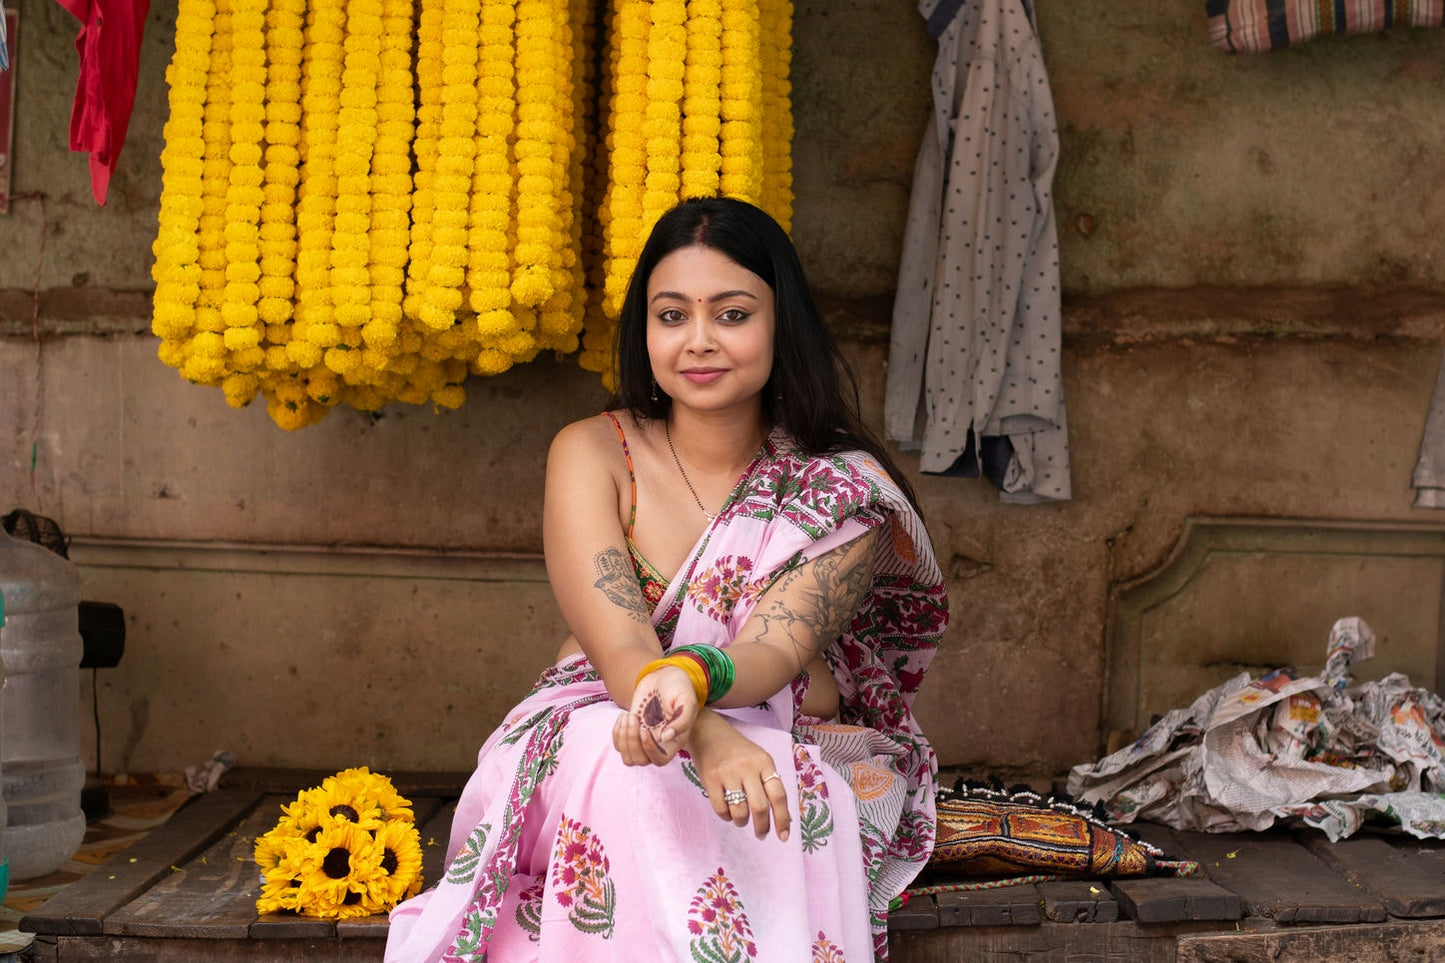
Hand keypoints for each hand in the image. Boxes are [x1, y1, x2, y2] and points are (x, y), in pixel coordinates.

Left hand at [612, 664, 698, 765]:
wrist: (665, 676)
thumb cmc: (680, 687)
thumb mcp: (687, 700)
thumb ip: (682, 720)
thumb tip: (665, 738)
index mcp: (674, 741)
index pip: (660, 760)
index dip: (649, 750)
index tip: (644, 730)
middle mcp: (658, 744)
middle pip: (641, 760)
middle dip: (632, 742)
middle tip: (634, 719)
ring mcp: (644, 738)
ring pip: (628, 757)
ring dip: (623, 739)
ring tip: (628, 716)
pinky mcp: (632, 730)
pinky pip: (619, 744)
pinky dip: (617, 732)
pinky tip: (624, 715)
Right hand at [689, 712, 790, 841]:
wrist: (708, 732)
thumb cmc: (738, 751)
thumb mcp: (759, 760)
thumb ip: (771, 784)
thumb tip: (785, 818)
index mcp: (764, 762)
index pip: (779, 796)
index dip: (783, 819)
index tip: (784, 836)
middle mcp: (748, 768)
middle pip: (759, 807)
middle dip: (762, 827)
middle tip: (761, 834)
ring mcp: (728, 774)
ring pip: (740, 812)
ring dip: (742, 822)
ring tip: (741, 819)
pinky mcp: (710, 780)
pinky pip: (721, 809)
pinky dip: (726, 817)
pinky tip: (728, 812)